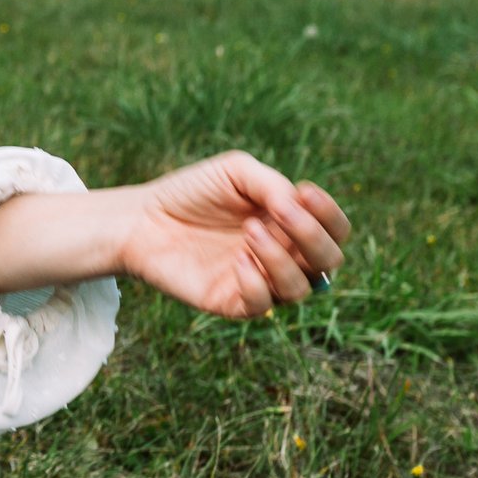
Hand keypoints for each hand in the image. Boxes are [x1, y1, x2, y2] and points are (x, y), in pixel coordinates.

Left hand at [118, 151, 351, 318]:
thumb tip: (298, 208)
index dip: (329, 214)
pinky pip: (263, 305)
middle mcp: (284, 256)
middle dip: (312, 236)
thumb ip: (273, 185)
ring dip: (282, 259)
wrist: (141, 219)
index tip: (304, 191)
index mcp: (291, 224)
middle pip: (330, 261)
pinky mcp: (233, 303)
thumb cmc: (191, 193)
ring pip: (302, 288)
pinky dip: (256, 282)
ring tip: (249, 232)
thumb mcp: (235, 172)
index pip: (336, 229)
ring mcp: (261, 282)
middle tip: (277, 213)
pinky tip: (237, 258)